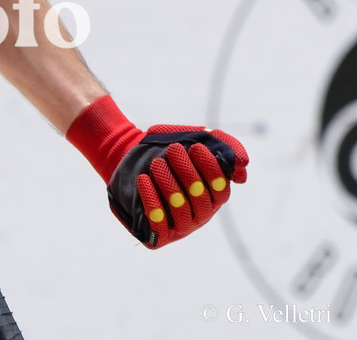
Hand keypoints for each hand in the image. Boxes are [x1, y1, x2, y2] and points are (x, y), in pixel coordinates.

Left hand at [67, 95, 247, 248]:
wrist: (129, 153)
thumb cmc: (167, 146)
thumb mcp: (196, 136)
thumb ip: (224, 144)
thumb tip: (243, 165)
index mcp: (213, 195)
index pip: (221, 188)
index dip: (210, 169)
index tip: (195, 147)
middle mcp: (200, 214)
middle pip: (200, 199)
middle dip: (187, 172)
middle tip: (172, 150)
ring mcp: (180, 226)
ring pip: (181, 211)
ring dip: (169, 184)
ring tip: (157, 164)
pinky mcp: (157, 234)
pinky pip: (158, 225)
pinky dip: (152, 201)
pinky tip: (144, 180)